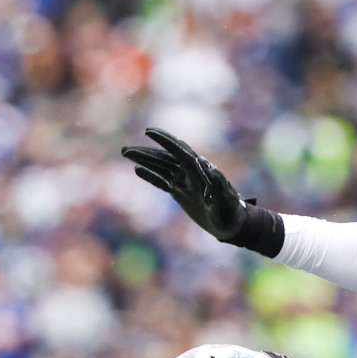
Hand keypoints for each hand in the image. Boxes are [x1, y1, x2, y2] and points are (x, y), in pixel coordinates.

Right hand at [122, 128, 245, 240]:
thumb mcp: (227, 200)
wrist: (231, 226)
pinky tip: (137, 169)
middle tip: (125, 150)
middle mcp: (191, 173)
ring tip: (126, 153)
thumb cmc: (231, 212)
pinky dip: (150, 176)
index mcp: (200, 171)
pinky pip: (162, 182)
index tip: (148, 131)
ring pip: (161, 167)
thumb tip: (209, 166)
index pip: (180, 152)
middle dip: (146, 152)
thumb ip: (219, 184)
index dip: (165, 141)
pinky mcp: (180, 192)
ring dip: (144, 160)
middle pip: (165, 158)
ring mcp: (184, 182)